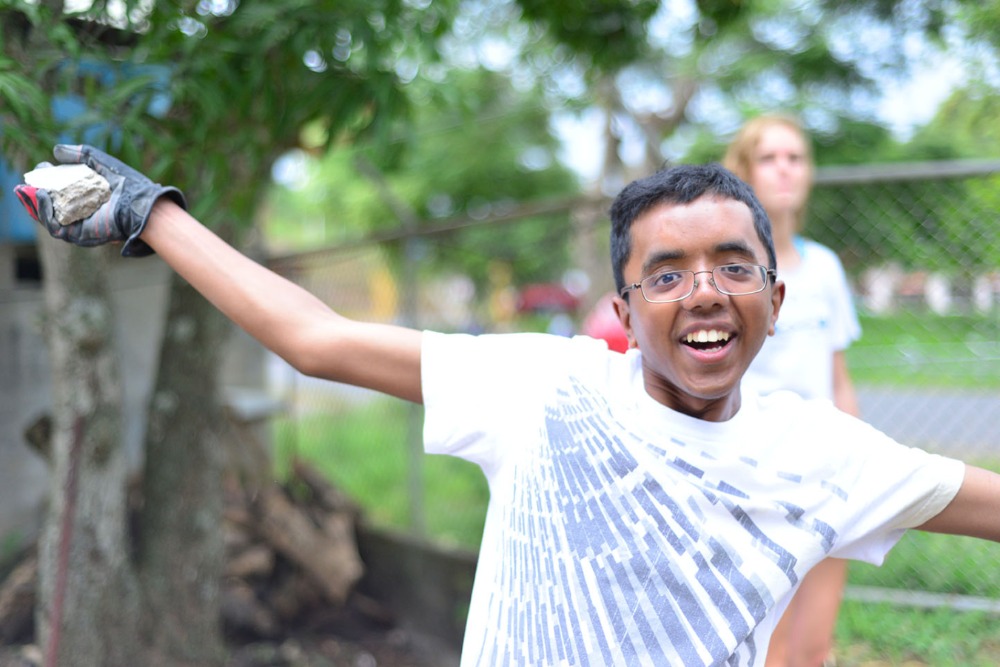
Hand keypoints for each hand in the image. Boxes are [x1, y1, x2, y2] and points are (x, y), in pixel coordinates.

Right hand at [14, 144, 185, 256]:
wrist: (140, 202)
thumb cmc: (126, 182)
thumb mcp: (100, 162)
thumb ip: (80, 155)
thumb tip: (56, 150)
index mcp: (85, 195)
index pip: (59, 189)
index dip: (46, 178)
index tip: (42, 166)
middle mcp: (80, 211)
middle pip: (49, 205)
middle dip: (33, 194)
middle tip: (25, 182)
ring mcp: (79, 224)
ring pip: (48, 217)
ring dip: (35, 203)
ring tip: (33, 188)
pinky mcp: (80, 235)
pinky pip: (55, 227)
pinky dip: (44, 212)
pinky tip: (41, 197)